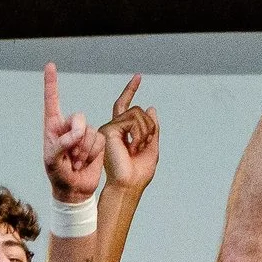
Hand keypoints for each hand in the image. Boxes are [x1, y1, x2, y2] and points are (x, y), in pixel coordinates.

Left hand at [41, 63, 106, 204]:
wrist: (74, 190)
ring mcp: (84, 134)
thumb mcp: (52, 161)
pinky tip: (85, 163)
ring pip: (90, 131)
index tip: (50, 65)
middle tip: (72, 156)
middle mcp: (69, 127)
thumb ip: (61, 145)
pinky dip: (93, 154)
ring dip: (84, 151)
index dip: (51, 83)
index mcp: (53, 127)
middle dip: (77, 137)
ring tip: (76, 163)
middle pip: (78, 117)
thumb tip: (75, 134)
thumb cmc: (58, 175)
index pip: (52, 101)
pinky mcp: (97, 142)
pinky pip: (99, 140)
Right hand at [100, 77, 159, 195]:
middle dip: (149, 127)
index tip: (138, 77)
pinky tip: (133, 147)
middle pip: (137, 111)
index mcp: (122, 131)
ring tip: (138, 148)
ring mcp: (110, 128)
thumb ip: (152, 128)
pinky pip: (132, 121)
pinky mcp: (109, 130)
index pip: (125, 106)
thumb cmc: (138, 172)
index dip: (130, 90)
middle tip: (145, 145)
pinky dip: (139, 134)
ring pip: (137, 114)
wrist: (128, 184)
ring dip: (145, 132)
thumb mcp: (152, 147)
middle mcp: (114, 128)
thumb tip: (151, 108)